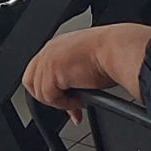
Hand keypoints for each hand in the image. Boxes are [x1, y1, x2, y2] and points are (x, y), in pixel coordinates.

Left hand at [24, 23, 150, 117]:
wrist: (118, 51)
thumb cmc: (112, 55)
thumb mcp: (84, 64)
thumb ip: (70, 76)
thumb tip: (72, 96)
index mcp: (57, 46)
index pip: (39, 72)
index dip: (50, 90)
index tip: (65, 100)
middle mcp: (49, 50)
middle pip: (31, 82)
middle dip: (49, 97)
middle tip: (68, 103)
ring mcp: (48, 60)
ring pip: (40, 93)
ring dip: (60, 102)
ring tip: (79, 102)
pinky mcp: (51, 70)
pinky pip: (49, 97)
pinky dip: (65, 105)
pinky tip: (80, 101)